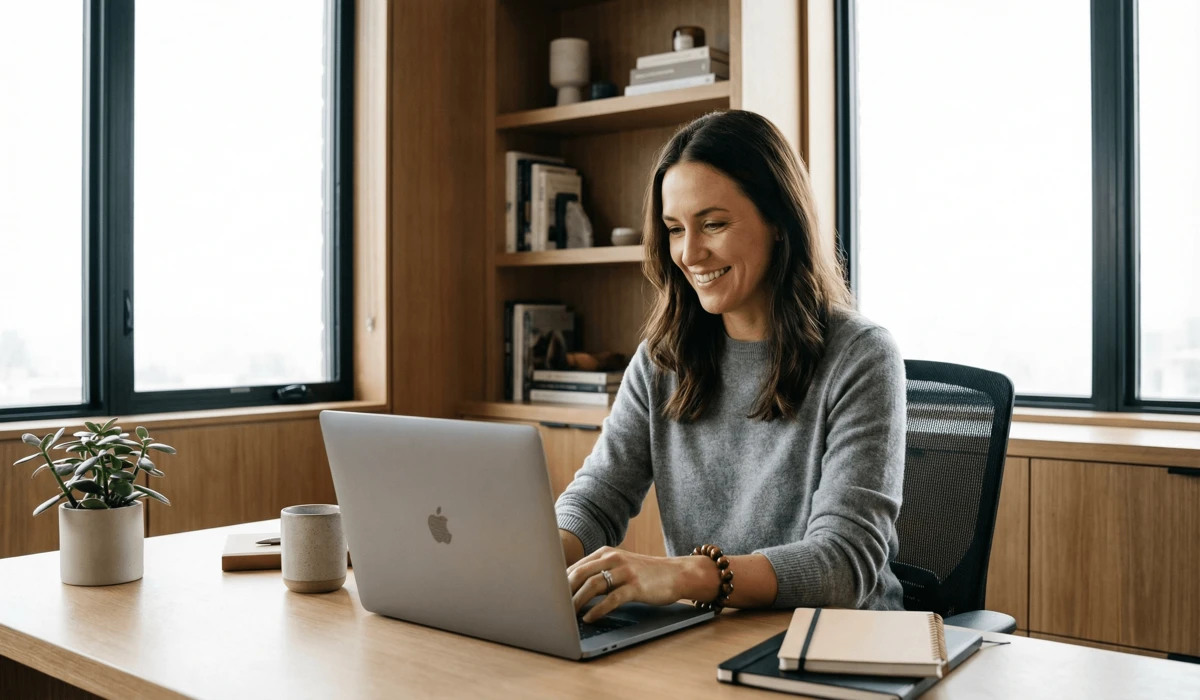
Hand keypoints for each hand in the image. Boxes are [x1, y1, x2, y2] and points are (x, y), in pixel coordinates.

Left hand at [566, 547, 716, 622]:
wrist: (676, 573)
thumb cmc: (645, 574)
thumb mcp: (620, 567)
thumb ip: (600, 572)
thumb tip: (572, 589)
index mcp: (606, 553)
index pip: (576, 566)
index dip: (560, 582)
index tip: (550, 596)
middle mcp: (613, 558)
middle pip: (580, 574)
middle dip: (564, 592)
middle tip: (554, 608)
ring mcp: (625, 571)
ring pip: (593, 585)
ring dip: (577, 602)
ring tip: (568, 615)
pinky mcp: (635, 586)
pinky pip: (611, 599)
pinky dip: (597, 610)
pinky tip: (590, 618)